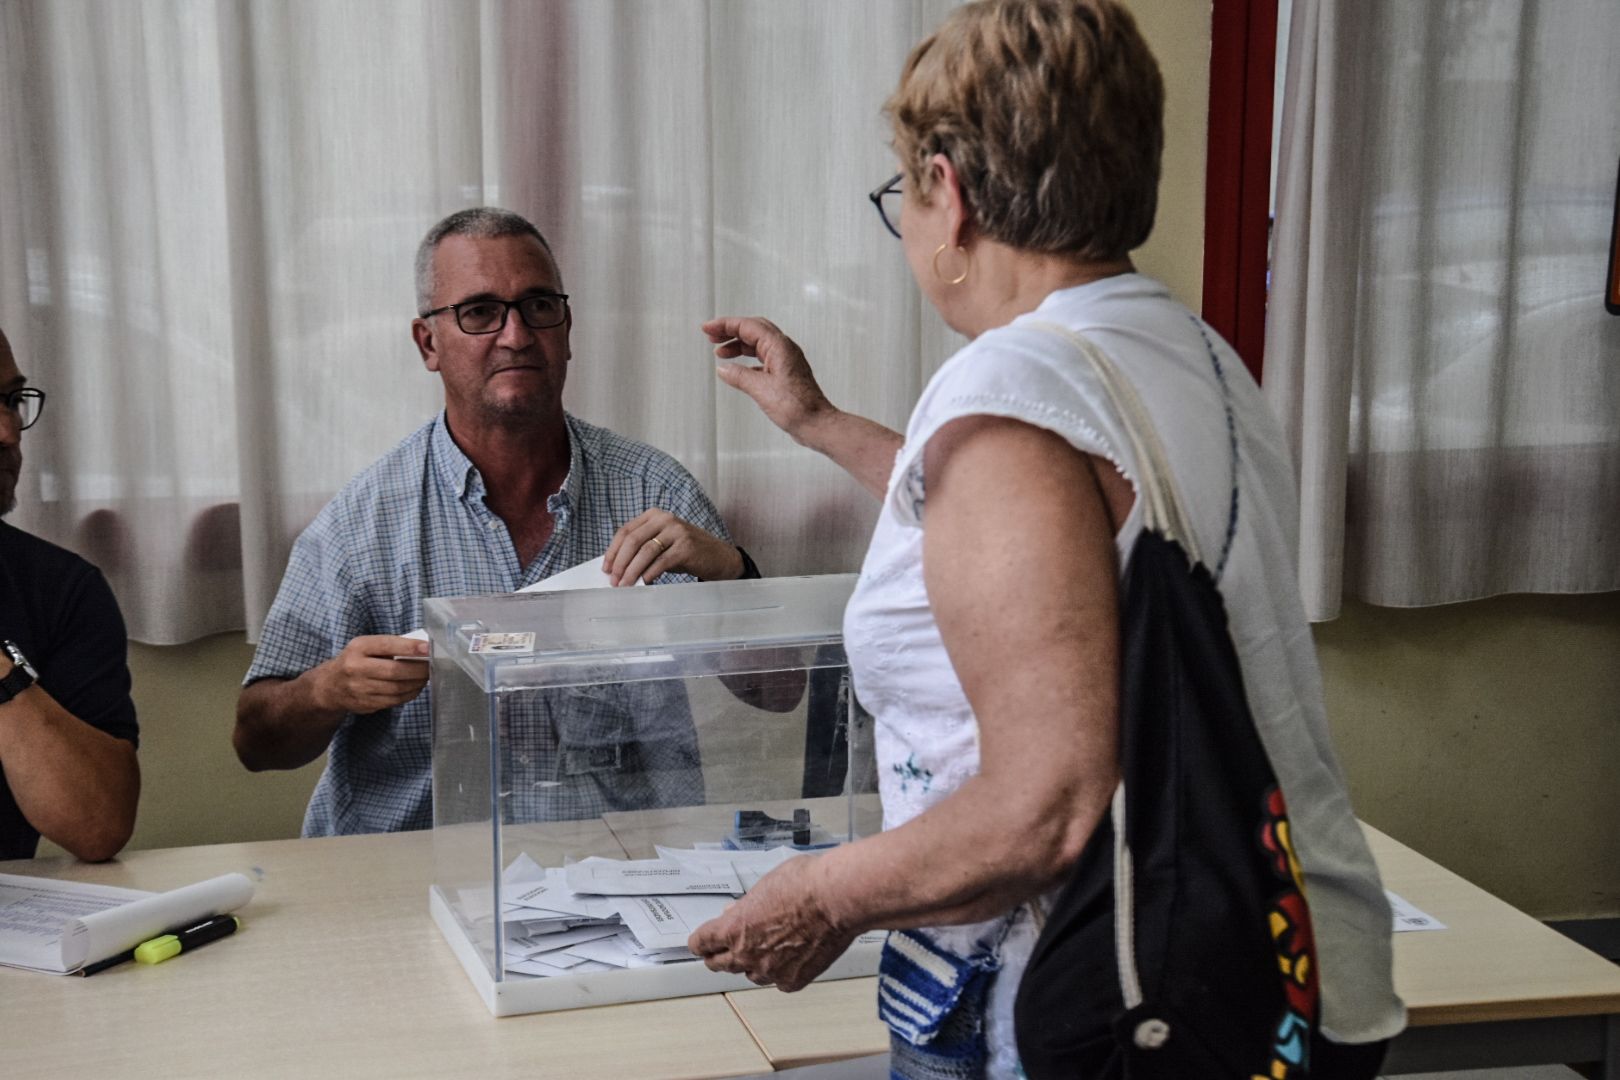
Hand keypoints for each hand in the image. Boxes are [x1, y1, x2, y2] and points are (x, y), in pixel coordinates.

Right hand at [313, 635, 430, 714]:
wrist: (330, 686)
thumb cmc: (356, 660)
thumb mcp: (366, 646)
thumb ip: (390, 646)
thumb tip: (423, 649)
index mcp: (358, 648)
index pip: (387, 645)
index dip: (410, 647)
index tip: (429, 648)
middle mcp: (356, 668)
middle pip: (395, 671)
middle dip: (419, 669)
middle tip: (434, 666)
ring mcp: (360, 689)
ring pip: (397, 689)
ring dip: (417, 683)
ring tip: (426, 676)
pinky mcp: (365, 705)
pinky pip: (394, 700)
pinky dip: (409, 694)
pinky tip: (415, 687)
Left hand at [604, 509, 743, 584]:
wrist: (719, 557)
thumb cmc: (685, 553)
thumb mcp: (662, 545)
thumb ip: (641, 550)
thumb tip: (616, 568)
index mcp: (654, 515)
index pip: (626, 531)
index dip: (613, 551)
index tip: (606, 568)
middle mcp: (665, 519)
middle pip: (633, 540)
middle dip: (620, 562)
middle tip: (613, 580)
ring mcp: (677, 531)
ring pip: (645, 551)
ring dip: (632, 570)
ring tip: (625, 585)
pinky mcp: (686, 546)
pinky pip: (662, 561)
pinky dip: (650, 573)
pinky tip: (644, 582)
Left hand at [688, 855, 855, 991]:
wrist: (836, 899)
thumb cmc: (805, 885)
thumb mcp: (765, 886)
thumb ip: (747, 905)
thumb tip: (738, 912)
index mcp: (734, 928)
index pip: (701, 943)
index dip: (701, 942)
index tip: (701, 943)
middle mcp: (747, 954)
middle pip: (719, 964)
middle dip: (720, 956)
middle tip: (723, 951)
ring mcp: (770, 971)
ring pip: (751, 975)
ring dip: (754, 964)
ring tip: (766, 949)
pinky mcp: (794, 980)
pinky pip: (780, 981)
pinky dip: (783, 971)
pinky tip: (791, 957)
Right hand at [704, 316, 833, 443]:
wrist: (816, 423)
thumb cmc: (797, 407)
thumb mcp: (761, 389)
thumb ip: (739, 376)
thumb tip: (723, 369)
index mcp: (779, 346)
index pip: (748, 326)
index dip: (725, 325)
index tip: (708, 328)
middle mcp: (784, 349)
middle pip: (753, 330)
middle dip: (731, 331)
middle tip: (712, 336)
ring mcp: (786, 361)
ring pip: (758, 344)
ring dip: (738, 345)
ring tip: (720, 352)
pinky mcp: (785, 373)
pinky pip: (763, 358)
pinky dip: (747, 360)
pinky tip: (737, 369)